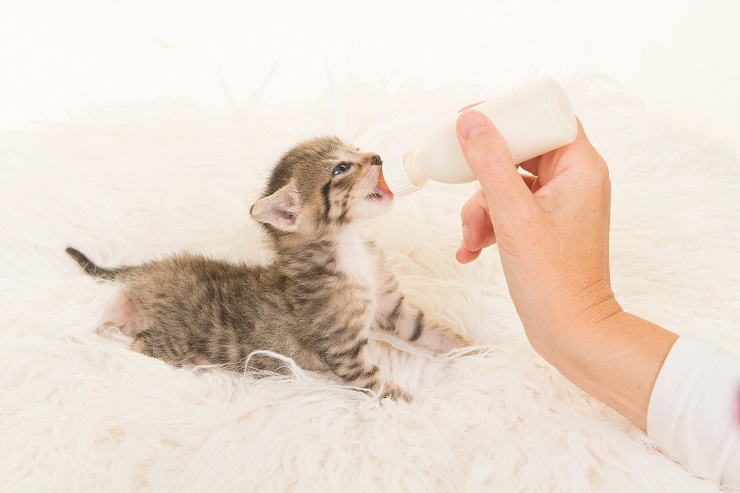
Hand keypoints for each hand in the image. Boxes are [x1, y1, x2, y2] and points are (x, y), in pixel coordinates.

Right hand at [455, 110, 676, 428]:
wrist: (570, 331)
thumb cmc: (553, 277)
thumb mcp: (513, 215)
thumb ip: (490, 163)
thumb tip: (470, 120)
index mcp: (580, 167)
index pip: (544, 118)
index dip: (506, 116)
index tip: (469, 122)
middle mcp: (573, 180)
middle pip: (518, 151)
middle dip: (482, 174)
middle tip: (455, 175)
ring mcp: (558, 204)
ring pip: (506, 183)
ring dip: (479, 208)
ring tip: (470, 238)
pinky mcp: (543, 227)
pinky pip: (507, 209)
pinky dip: (487, 224)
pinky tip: (471, 250)